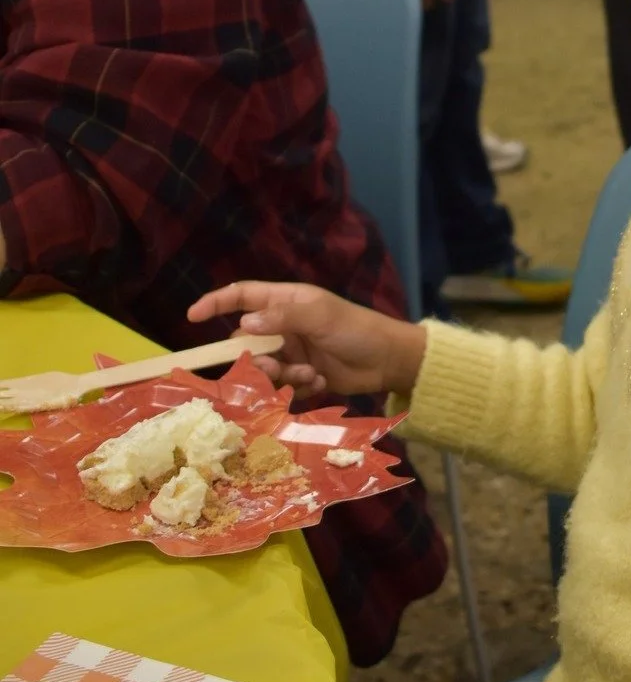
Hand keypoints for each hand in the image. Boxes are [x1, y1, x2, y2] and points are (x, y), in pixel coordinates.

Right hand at [186, 282, 427, 398]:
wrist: (388, 361)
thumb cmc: (356, 329)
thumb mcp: (320, 316)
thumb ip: (282, 317)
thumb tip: (244, 323)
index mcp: (287, 301)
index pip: (243, 295)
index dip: (216, 303)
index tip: (192, 317)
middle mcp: (285, 326)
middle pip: (247, 341)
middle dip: (256, 357)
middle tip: (274, 366)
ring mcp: (293, 351)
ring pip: (263, 368)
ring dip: (282, 375)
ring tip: (310, 374)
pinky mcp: (302, 375)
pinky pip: (283, 385)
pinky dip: (299, 386)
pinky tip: (321, 382)